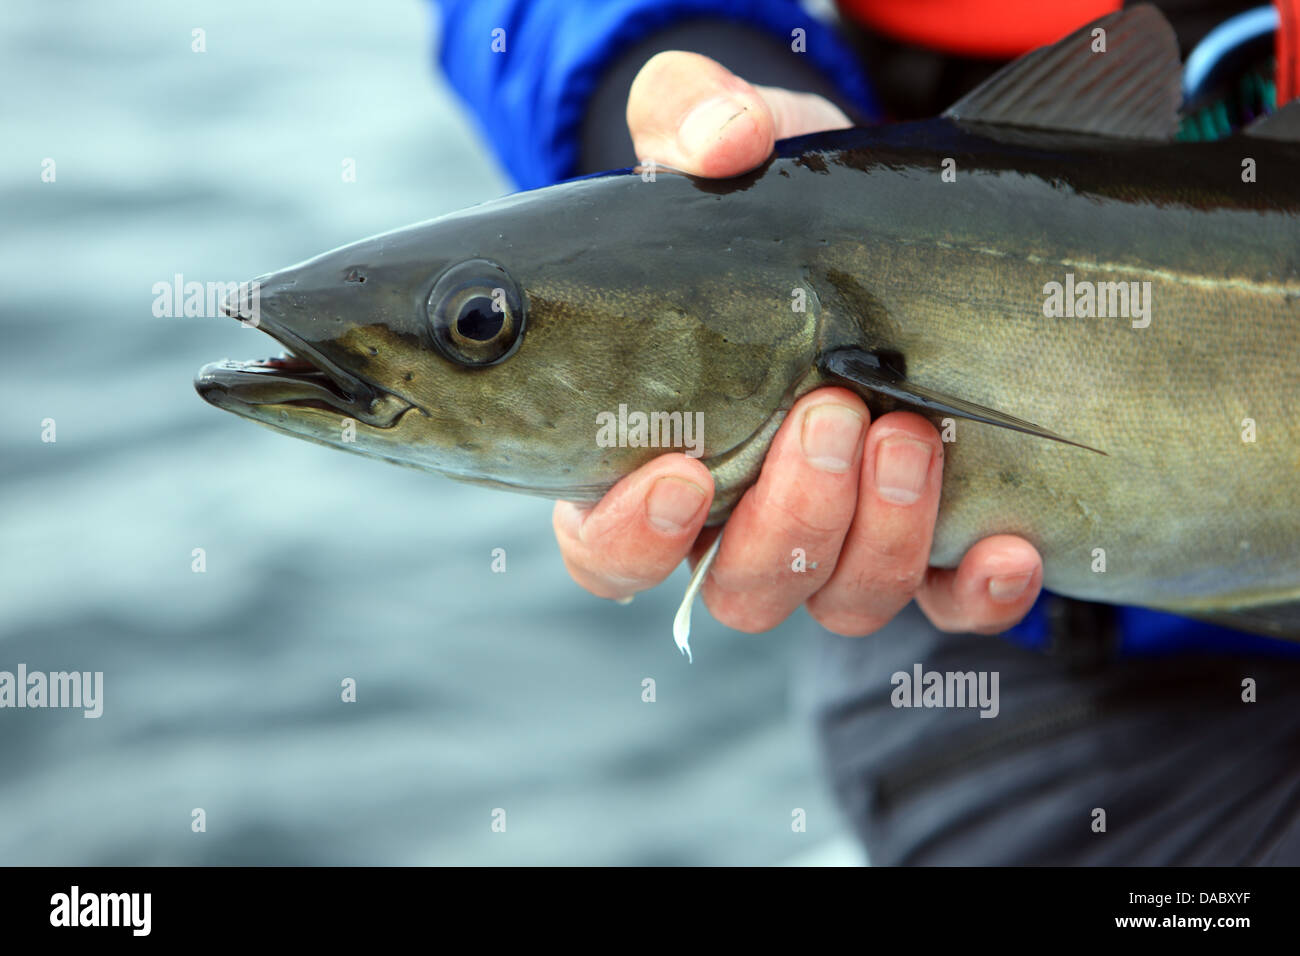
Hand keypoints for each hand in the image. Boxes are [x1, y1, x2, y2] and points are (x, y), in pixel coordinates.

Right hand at [553, 52, 1042, 636]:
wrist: (875, 232)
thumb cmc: (768, 208)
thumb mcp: (724, 145)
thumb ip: (690, 122)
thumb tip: (725, 140)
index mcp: (657, 455)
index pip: (606, 545)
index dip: (632, 535)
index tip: (682, 472)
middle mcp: (741, 520)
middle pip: (739, 588)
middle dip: (786, 519)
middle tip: (826, 415)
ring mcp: (839, 543)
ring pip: (838, 603)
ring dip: (876, 540)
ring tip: (912, 435)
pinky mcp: (931, 545)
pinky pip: (949, 606)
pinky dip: (978, 593)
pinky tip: (1012, 544)